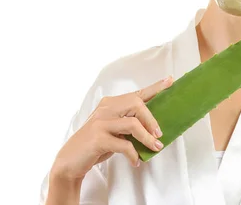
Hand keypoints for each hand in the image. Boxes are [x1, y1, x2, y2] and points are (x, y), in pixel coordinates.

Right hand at [50, 76, 173, 181]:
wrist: (70, 161)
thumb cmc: (96, 144)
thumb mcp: (113, 130)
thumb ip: (129, 124)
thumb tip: (154, 128)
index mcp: (111, 104)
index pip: (137, 93)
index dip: (155, 88)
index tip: (170, 81)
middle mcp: (106, 109)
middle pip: (137, 104)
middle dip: (151, 120)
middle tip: (159, 135)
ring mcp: (101, 122)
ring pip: (132, 124)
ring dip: (146, 138)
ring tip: (154, 148)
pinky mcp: (98, 138)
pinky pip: (124, 144)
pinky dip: (133, 153)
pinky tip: (136, 160)